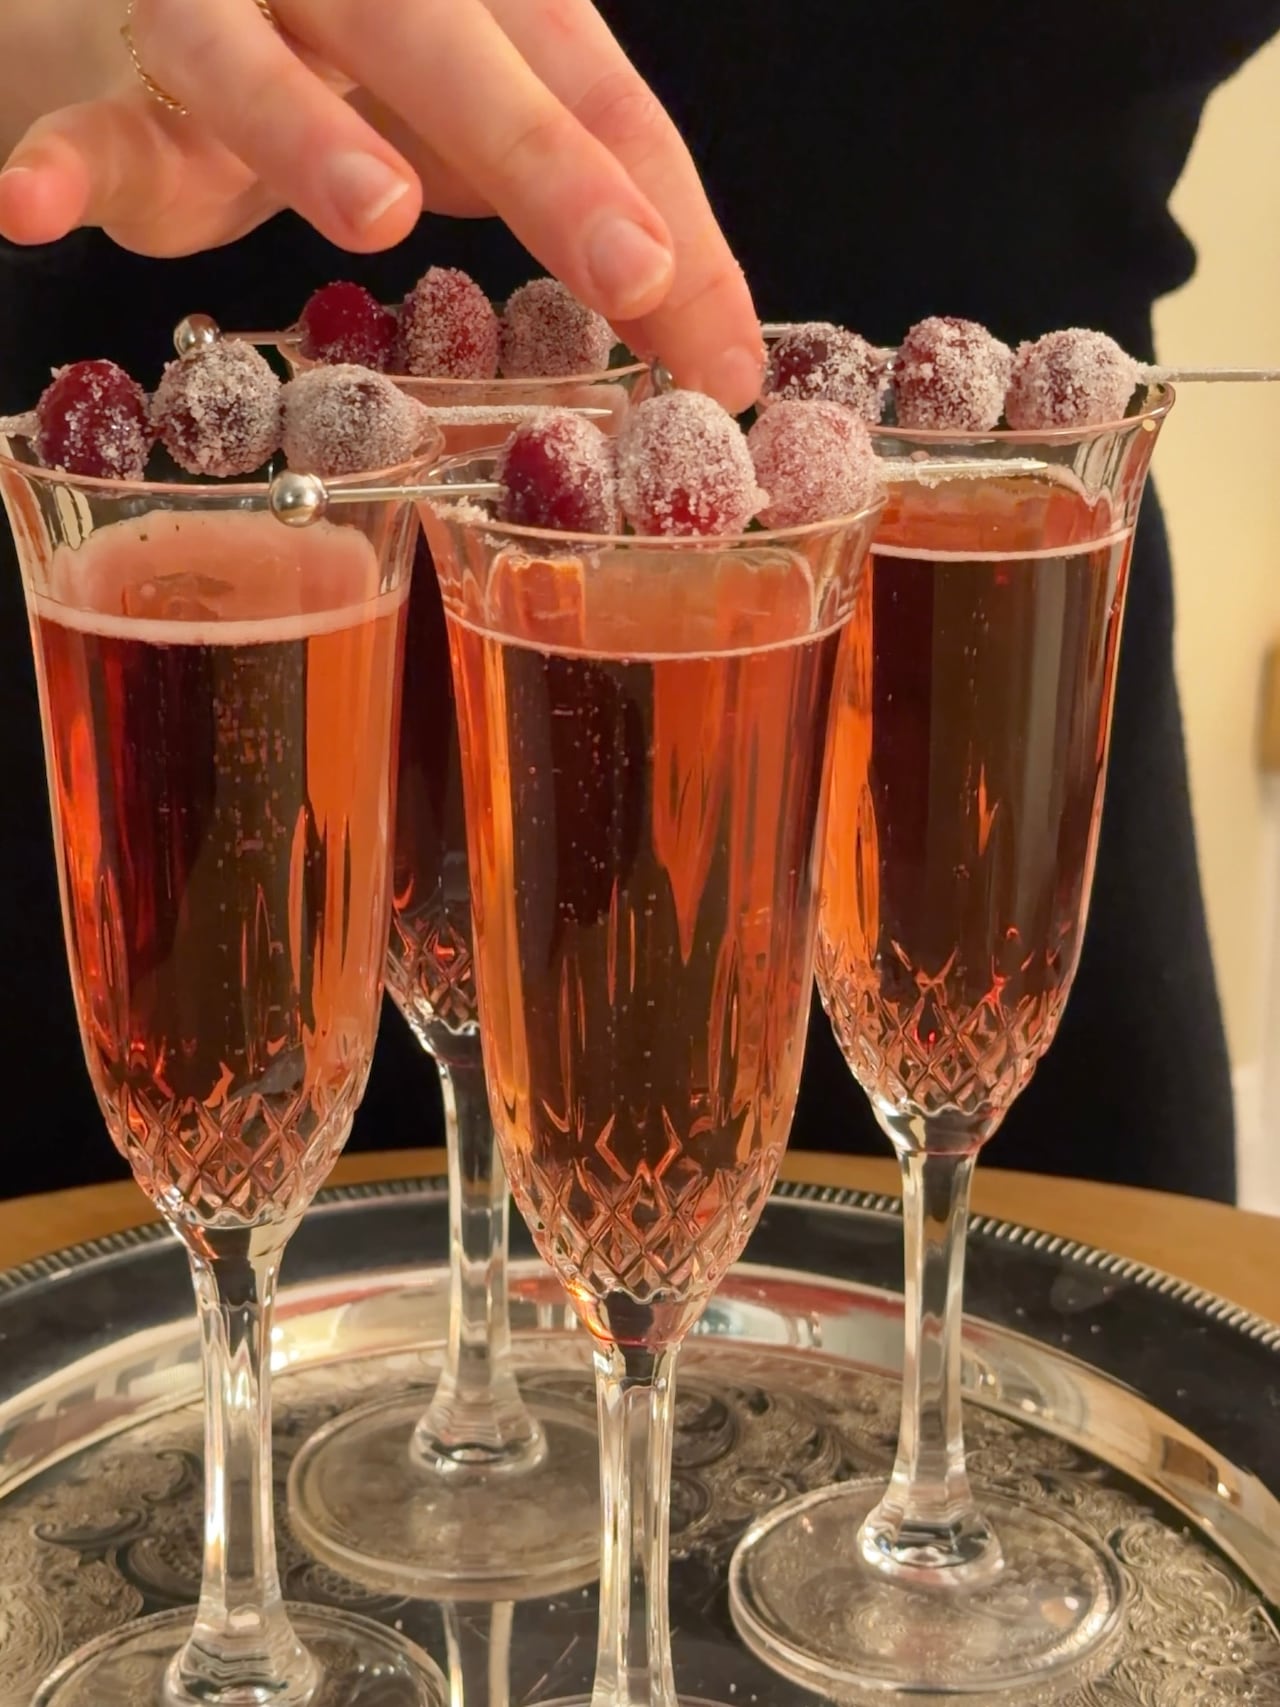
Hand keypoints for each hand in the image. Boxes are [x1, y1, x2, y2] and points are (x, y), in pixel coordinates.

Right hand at [0, 0, 762, 409]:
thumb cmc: (352, 63)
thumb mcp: (480, 124)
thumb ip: (584, 215)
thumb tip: (719, 352)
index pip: (591, 86)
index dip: (667, 212)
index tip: (724, 352)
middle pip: (456, 52)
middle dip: (550, 161)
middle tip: (633, 271)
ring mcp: (218, 10)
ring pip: (246, 53)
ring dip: (305, 127)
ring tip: (378, 211)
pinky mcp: (102, 72)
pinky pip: (78, 118)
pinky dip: (58, 160)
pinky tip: (29, 202)